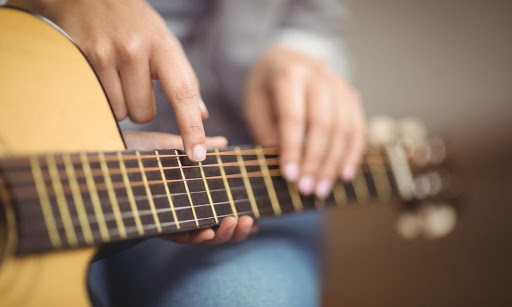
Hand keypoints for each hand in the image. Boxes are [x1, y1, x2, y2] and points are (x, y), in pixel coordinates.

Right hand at [10, 0, 207, 161]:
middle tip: (136, 82)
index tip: (197, 155)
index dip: (191, 128)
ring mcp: (105, 55)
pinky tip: (102, 74)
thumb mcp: (166, 44)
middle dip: (143, 107)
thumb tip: (202, 114)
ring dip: (122, 104)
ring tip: (118, 75)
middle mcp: (135, 50)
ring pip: (121, 113)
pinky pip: (100, 104)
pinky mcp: (82, 60)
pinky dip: (104, 98)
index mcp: (164, 45)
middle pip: (145, 114)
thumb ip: (184, 79)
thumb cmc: (137, 25)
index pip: (183, 94)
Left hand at [123, 131, 257, 243]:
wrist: (107, 152)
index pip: (220, 209)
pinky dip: (196, 236)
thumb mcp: (174, 147)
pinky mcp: (156, 223)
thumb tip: (225, 143)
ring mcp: (171, 217)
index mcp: (191, 194)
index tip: (255, 216)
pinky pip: (180, 236)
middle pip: (216, 226)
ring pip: (202, 235)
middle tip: (248, 220)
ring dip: (221, 234)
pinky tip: (208, 230)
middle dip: (236, 229)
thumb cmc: (138, 150)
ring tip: (235, 222)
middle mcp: (184, 209)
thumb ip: (200, 148)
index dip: (239, 216)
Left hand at [244, 46, 364, 198]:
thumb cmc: (266, 89)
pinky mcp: (352, 96)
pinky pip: (357, 128)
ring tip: (321, 189)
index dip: (292, 148)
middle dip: (315, 160)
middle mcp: (319, 76)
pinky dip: (352, 154)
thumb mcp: (255, 106)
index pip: (293, 116)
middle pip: (323, 123)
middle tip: (306, 188)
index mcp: (288, 75)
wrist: (286, 59)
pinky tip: (343, 175)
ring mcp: (339, 84)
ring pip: (344, 128)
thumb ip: (268, 133)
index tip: (288, 176)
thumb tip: (286, 169)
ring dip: (333, 163)